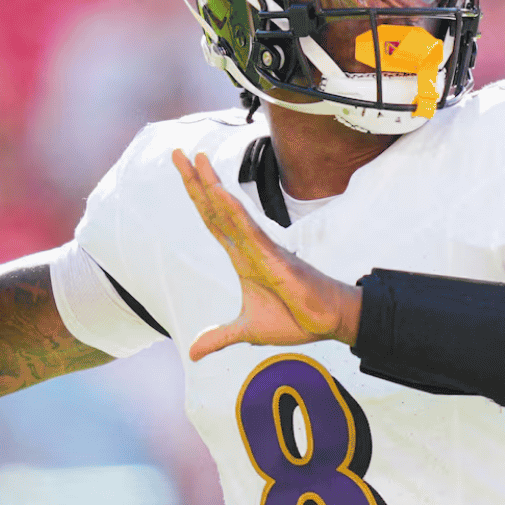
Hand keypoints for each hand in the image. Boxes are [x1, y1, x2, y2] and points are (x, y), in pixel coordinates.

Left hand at [172, 150, 360, 359]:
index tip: (184, 171)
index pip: (213, 221)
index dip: (197, 197)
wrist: (327, 323)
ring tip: (196, 160)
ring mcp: (262, 250)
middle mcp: (249, 247)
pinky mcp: (275, 259)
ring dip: (212, 187)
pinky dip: (233, 213)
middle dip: (196, 181)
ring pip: (231, 213)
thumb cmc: (296, 319)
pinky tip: (220, 195)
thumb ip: (219, 336)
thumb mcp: (247, 331)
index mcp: (242, 258)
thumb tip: (193, 352)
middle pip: (216, 209)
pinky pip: (250, 232)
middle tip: (177, 153)